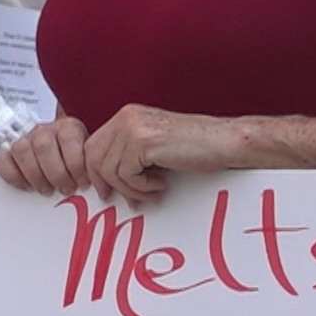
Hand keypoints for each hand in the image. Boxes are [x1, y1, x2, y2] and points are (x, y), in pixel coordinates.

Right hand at [0, 117, 92, 196]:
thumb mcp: (89, 158)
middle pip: (43, 145)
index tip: (82, 183)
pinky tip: (26, 187)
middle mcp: (45, 129)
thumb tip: (101, 186)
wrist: (60, 156)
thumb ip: (92, 165)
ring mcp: (25, 139)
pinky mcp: (9, 152)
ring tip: (46, 189)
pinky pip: (2, 160)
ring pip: (22, 150)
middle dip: (56, 173)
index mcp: (68, 127)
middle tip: (65, 189)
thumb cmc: (77, 163)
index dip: (75, 163)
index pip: (68, 137)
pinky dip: (12, 176)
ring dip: (35, 175)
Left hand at [84, 104, 246, 203]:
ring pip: (110, 170)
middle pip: (94, 158)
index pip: (92, 146)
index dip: (95, 173)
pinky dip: (142, 188)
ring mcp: (133, 127)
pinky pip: (126, 175)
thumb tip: (104, 183)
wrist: (223, 142)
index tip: (106, 192)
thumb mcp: (153, 149)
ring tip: (153, 193)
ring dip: (131, 190)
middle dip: (107, 184)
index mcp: (127, 116)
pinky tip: (161, 185)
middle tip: (126, 200)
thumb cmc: (194, 148)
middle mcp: (126, 117)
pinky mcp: (143, 141)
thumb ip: (128, 157)